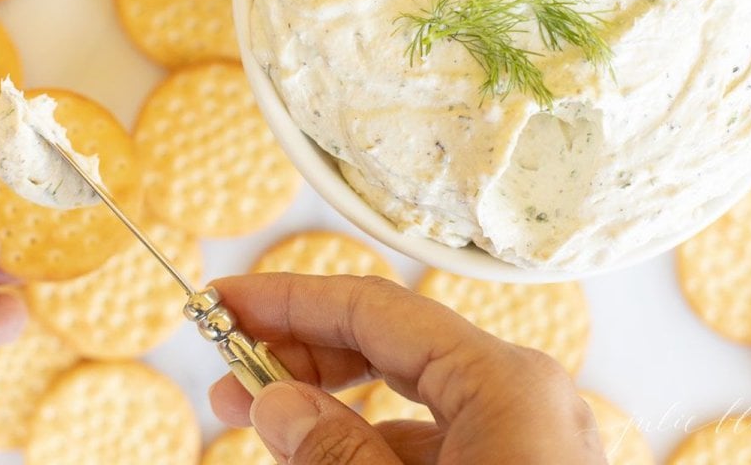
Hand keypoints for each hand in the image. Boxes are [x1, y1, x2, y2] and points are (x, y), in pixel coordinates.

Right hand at [209, 274, 604, 464]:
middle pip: (392, 347)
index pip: (377, 310)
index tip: (226, 301)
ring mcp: (523, 442)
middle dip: (305, 353)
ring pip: (408, 404)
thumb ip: (334, 453)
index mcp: (505, 383)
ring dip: (331, 408)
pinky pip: (433, 449)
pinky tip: (319, 460)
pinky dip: (371, 450)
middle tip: (230, 368)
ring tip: (258, 422)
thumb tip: (276, 403)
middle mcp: (521, 399)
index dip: (291, 301)